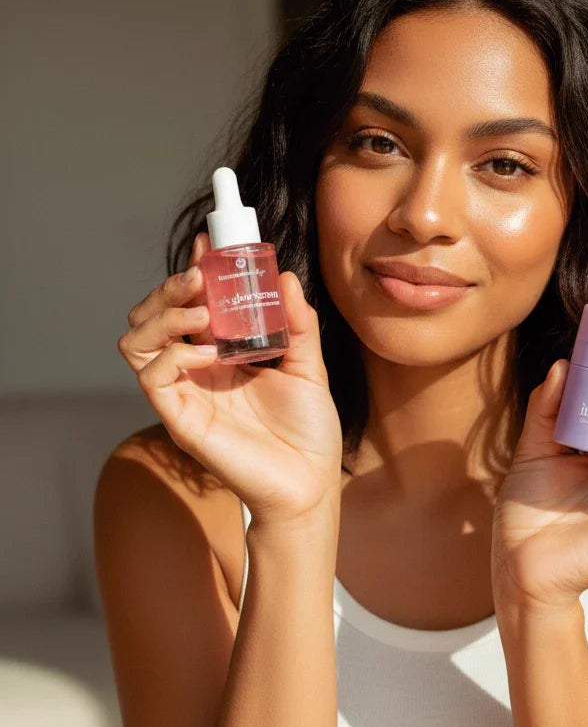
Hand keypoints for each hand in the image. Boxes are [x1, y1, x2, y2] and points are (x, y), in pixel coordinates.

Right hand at [117, 231, 343, 532]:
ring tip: (200, 310)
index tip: (210, 242)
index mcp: (225, 352)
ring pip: (136, 340)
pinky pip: (153, 376)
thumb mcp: (309, 366)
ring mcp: (187, 392)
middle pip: (153, 315)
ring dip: (161, 313)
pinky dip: (175, 353)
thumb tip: (285, 276)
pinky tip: (209, 353)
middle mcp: (199, 368)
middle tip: (200, 274)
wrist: (311, 484)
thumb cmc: (309, 430)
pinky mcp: (181, 418)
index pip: (193, 302)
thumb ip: (298, 323)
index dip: (195, 269)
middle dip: (170, 285)